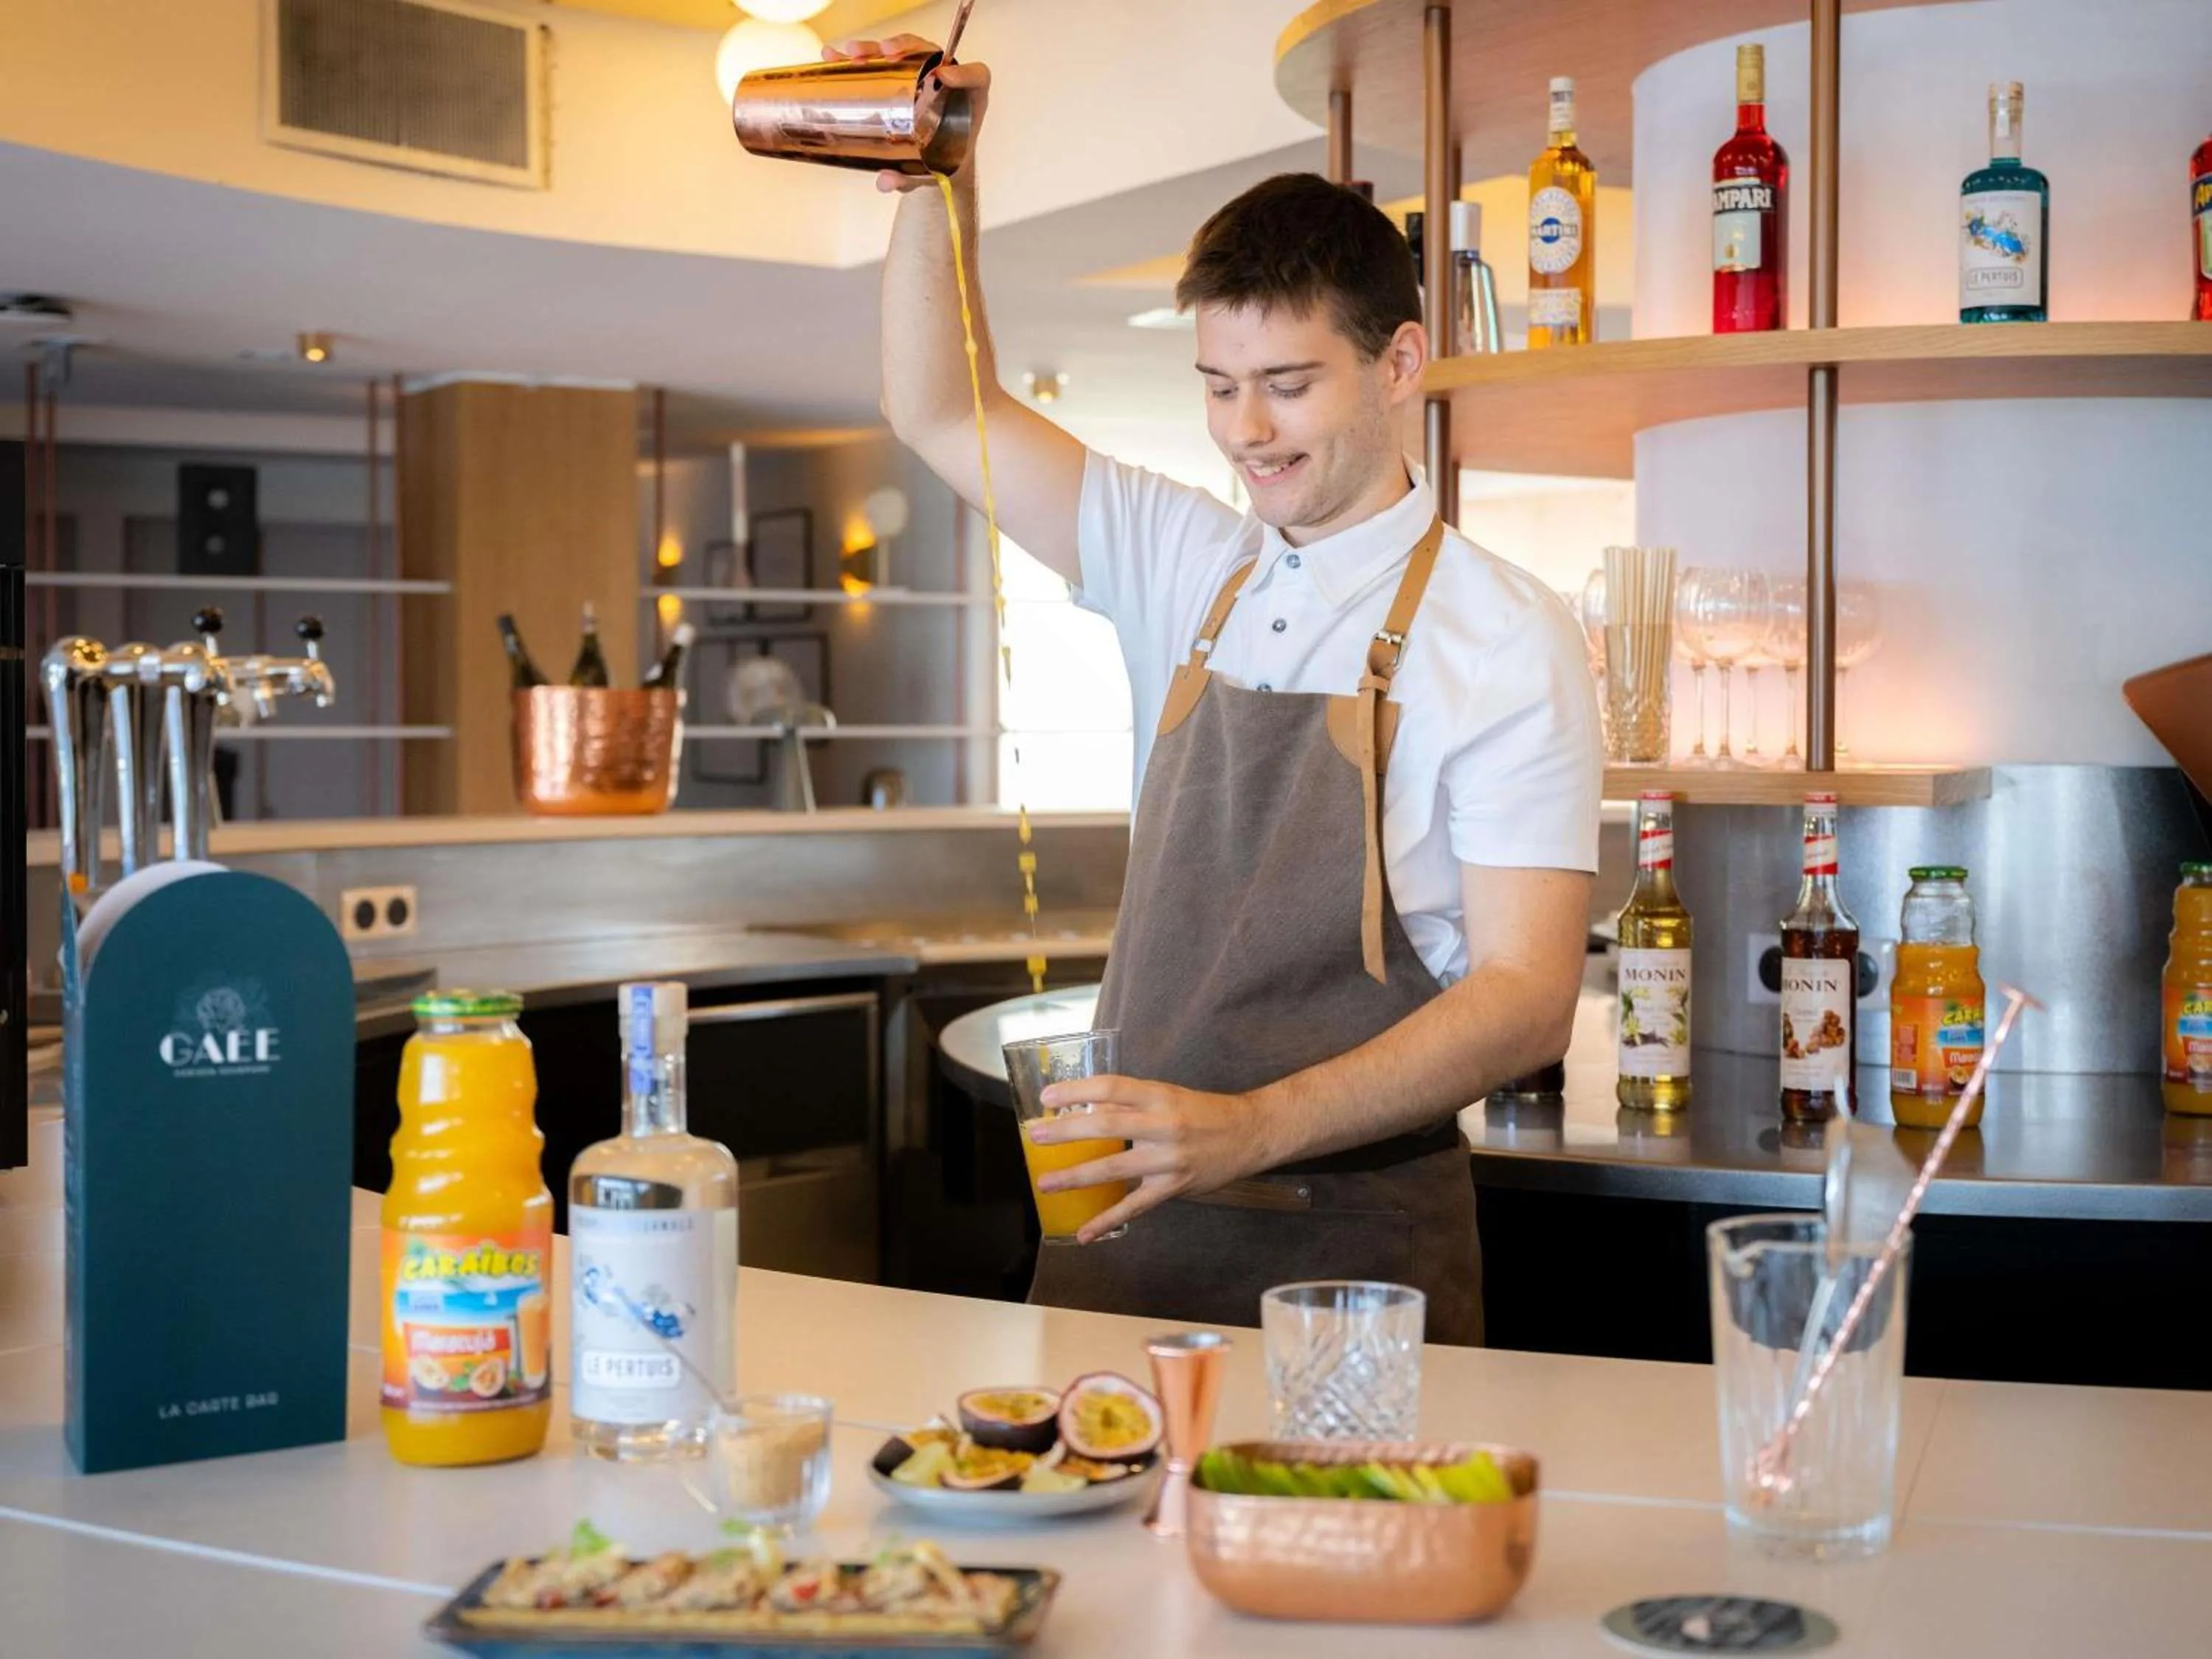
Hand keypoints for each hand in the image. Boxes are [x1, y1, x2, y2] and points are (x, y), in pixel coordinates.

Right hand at [819, 33, 989, 193]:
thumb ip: (910, 179)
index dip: (964, 73)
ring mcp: (921, 75)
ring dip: (874, 48)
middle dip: (905, 47)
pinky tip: (834, 56)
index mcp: (969, 100)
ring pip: (900, 52)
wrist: (934, 165)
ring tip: (852, 53)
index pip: (976, 76)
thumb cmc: (940, 167)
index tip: (943, 77)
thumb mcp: (929, 176)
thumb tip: (884, 181)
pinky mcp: (899, 77)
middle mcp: (945, 81)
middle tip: (886, 53)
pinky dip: (857, 58)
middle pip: (929, 52)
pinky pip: (879, 62)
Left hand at [1027, 1076, 1277, 1243]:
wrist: (1250, 1134)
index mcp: (1159, 1096)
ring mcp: (1168, 1159)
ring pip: (1114, 1169)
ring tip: (1045, 1183)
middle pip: (1106, 1126)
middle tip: (1035, 1136)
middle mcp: (1163, 1125)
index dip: (1076, 1090)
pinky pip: (1134, 1206)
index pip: (1111, 1088)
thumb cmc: (1204, 1112)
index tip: (1046, 1096)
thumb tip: (1087, 1111)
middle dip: (1066, 1131)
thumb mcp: (1168, 1096)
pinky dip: (1107, 1220)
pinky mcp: (1174, 1187)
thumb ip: (1131, 1104)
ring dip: (1076, 1177)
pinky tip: (1084, 1232)